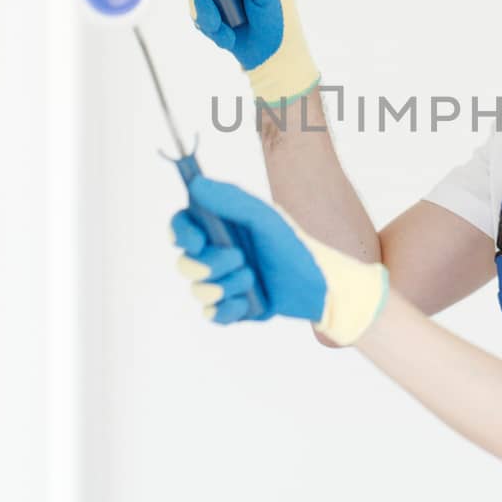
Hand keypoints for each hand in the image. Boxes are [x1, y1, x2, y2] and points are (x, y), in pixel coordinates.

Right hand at [171, 175, 388, 344]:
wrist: (321, 286)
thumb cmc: (294, 246)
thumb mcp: (265, 219)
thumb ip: (231, 201)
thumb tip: (196, 185)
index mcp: (220, 229)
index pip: (182, 226)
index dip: (180, 233)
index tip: (196, 240)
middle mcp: (215, 255)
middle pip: (185, 263)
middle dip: (210, 264)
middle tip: (240, 259)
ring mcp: (221, 284)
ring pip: (198, 291)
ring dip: (226, 286)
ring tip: (254, 279)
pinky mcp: (231, 309)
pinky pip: (212, 315)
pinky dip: (230, 309)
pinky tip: (251, 301)